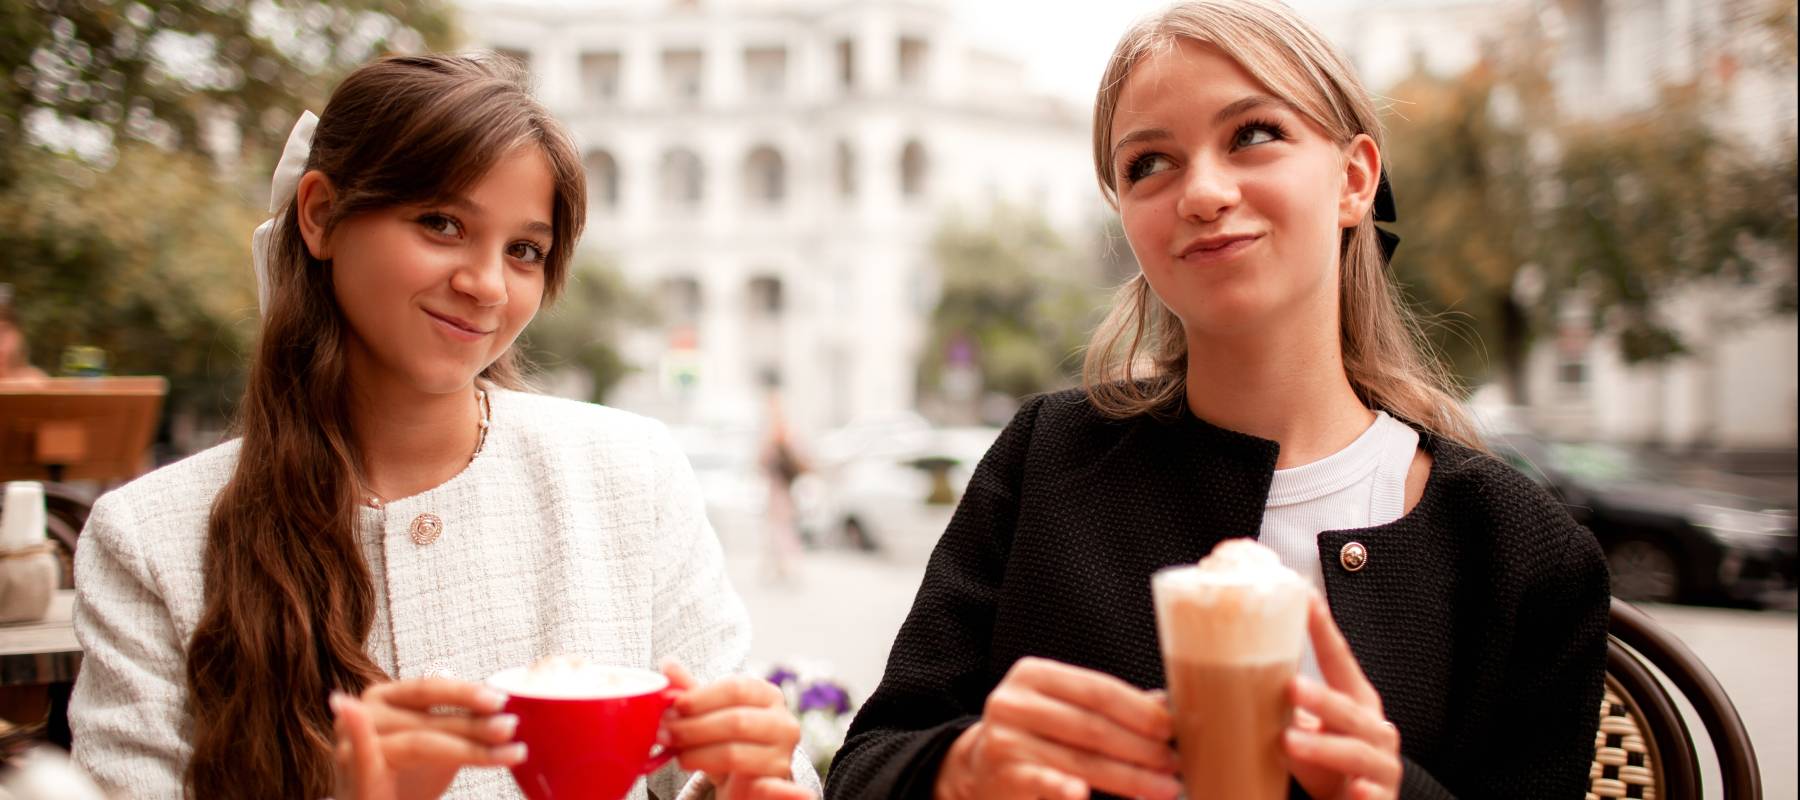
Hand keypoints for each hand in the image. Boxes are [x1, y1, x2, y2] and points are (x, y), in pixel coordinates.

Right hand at [330, 678, 525, 799]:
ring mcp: (353, 742)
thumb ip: (459, 722)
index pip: (429, 688)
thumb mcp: (438, 744)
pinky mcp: (353, 773)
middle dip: (476, 724)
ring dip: (468, 747)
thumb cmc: (406, 775)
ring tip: (508, 750)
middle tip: (511, 727)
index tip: (503, 699)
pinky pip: (367, 758)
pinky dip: (363, 738)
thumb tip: (500, 705)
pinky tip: (354, 712)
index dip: (466, 692)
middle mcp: (367, 712)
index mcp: (385, 695)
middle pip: (429, 717)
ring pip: (421, 742)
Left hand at [659, 660, 813, 799]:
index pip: (735, 688)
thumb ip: (692, 692)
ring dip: (698, 755)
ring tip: (677, 755)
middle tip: (664, 734)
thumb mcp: (710, 714)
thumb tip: (667, 664)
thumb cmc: (728, 741)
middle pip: (735, 721)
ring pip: (734, 753)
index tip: (673, 707)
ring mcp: (783, 752)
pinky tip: (721, 779)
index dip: (700, 698)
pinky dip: (751, 783)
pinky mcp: (776, 779)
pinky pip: (762, 785)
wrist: (748, 781)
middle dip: (693, 728)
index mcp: (767, 694)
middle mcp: (783, 721)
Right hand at [933, 657, 1179, 799]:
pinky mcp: (1003, 773)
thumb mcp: (1064, 709)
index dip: (1140, 710)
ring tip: (1164, 788)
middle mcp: (1014, 701)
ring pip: (1081, 760)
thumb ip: (1107, 705)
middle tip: (1175, 763)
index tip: (1172, 729)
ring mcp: (1005, 739)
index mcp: (1033, 674)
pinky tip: (1082, 795)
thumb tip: (1165, 703)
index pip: (1098, 690)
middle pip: (1093, 726)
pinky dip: (1064, 788)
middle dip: (1141, 748)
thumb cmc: (1035, 735)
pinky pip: (1043, 781)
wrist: (980, 768)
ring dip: (1130, 777)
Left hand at [1284, 593, 1401, 799]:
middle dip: (1320, 698)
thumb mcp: (1307, 732)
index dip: (1324, 631)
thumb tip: (1225, 680)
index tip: (1306, 597)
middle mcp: (1375, 730)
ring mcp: (1381, 766)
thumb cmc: (1328, 767)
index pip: (1340, 662)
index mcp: (1357, 704)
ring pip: (1355, 752)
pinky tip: (1352, 791)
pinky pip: (1372, 796)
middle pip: (1348, 709)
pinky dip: (1363, 794)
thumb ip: (1284, 709)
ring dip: (1322, 747)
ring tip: (1287, 741)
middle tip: (1289, 686)